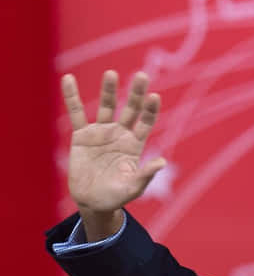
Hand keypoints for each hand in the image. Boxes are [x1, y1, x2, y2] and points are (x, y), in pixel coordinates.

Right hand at [62, 70, 165, 239]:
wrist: (92, 201)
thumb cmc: (116, 196)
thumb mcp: (133, 188)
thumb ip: (146, 175)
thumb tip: (162, 162)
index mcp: (135, 144)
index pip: (146, 122)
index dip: (150, 110)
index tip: (155, 96)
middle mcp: (120, 134)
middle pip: (130, 109)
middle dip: (136, 93)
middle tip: (142, 76)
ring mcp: (101, 132)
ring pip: (107, 106)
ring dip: (109, 90)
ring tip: (111, 73)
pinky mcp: (82, 136)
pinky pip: (76, 113)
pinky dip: (72, 96)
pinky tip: (69, 78)